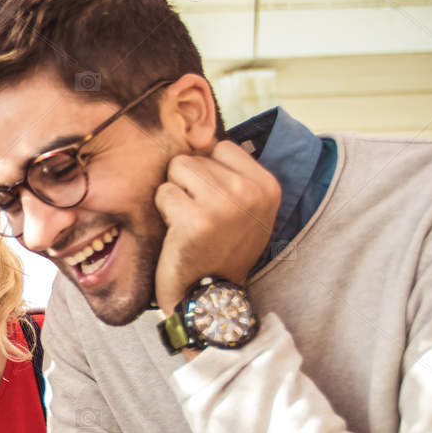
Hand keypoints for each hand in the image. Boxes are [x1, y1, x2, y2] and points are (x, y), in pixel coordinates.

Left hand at [153, 139, 281, 315]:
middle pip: (195, 157)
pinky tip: (179, 234)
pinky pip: (163, 193)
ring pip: (177, 170)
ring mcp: (224, 205)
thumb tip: (199, 134)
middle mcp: (250, 192)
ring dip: (174, 196)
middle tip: (201, 219)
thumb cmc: (221, 249)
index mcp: (268, 185)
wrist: (212, 299)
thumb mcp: (243, 208)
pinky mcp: (195, 220)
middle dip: (189, 185)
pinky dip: (164, 212)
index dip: (207, 172)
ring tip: (189, 224)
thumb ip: (230, 171)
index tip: (214, 204)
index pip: (221, 146)